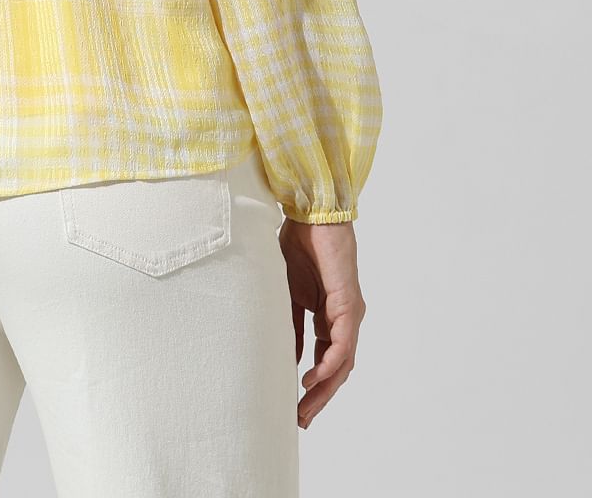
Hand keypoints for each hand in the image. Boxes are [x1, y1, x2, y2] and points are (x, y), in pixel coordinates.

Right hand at [279, 217, 366, 430]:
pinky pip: (342, 344)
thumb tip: (286, 358)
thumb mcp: (286, 293)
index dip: (312, 386)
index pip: (324, 360)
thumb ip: (289, 324)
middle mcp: (344, 319)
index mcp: (328, 315)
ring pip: (343, 364)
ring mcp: (349, 313)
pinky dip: (329, 365)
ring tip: (304, 409)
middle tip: (300, 420)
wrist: (311, 214)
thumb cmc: (299, 245)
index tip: (293, 406)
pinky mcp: (349, 304)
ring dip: (324, 390)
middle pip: (337, 370)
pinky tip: (313, 379)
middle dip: (318, 398)